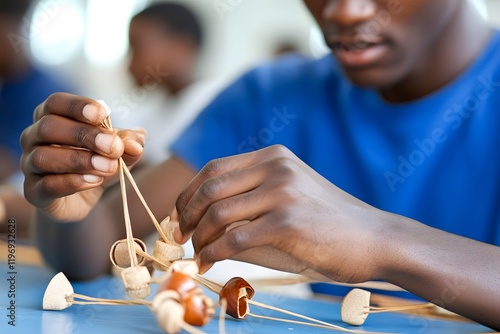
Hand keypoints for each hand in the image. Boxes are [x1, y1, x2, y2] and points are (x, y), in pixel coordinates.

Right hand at [20, 93, 144, 221]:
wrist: (82, 198)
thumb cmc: (97, 163)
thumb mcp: (117, 150)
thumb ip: (128, 143)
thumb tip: (136, 143)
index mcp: (52, 117)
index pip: (56, 102)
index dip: (78, 106)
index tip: (103, 114)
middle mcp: (33, 137)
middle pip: (49, 127)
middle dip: (85, 135)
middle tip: (114, 147)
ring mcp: (29, 165)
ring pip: (44, 157)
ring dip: (80, 160)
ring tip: (109, 166)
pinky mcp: (34, 192)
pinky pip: (47, 185)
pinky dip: (73, 182)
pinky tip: (95, 181)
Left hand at [174, 145, 386, 281]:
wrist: (375, 239)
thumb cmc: (328, 224)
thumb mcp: (288, 200)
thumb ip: (248, 204)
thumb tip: (202, 227)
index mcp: (273, 156)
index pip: (213, 168)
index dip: (188, 193)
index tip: (178, 216)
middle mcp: (275, 166)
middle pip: (209, 188)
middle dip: (186, 215)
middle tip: (179, 237)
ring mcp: (282, 191)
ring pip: (217, 214)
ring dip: (198, 238)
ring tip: (195, 253)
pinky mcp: (287, 221)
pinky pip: (234, 238)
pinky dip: (213, 253)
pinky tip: (207, 263)